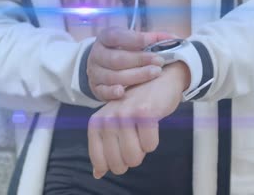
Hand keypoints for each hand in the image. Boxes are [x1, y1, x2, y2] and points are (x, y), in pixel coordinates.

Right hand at [87, 27, 171, 100]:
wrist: (101, 66)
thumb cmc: (121, 51)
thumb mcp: (131, 41)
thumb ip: (150, 39)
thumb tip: (172, 38)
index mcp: (105, 38)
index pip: (116, 36)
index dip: (134, 39)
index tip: (152, 41)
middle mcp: (97, 55)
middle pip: (116, 59)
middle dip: (140, 60)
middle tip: (159, 61)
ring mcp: (95, 72)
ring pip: (113, 76)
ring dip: (135, 76)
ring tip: (154, 73)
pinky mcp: (96, 88)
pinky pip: (103, 91)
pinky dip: (113, 92)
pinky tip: (123, 92)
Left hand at [87, 62, 190, 178]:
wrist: (157, 79)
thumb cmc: (134, 106)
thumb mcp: (113, 124)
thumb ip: (104, 148)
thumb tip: (98, 174)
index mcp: (97, 122)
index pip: (99, 160)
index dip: (113, 165)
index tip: (121, 155)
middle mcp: (108, 118)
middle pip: (118, 163)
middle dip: (130, 159)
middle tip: (135, 141)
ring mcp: (125, 114)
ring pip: (134, 157)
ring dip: (142, 151)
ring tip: (142, 133)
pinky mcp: (144, 113)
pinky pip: (150, 146)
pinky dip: (153, 141)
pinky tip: (151, 125)